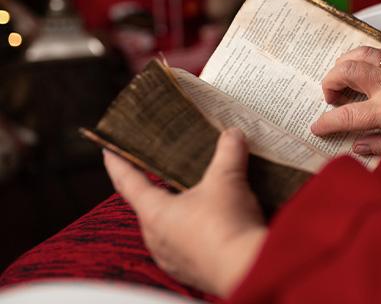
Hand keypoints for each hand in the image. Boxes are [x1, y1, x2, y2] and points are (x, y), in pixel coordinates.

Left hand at [103, 128, 265, 297]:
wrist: (248, 269)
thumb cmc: (226, 225)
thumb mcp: (227, 179)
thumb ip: (228, 152)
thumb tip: (232, 134)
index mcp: (155, 213)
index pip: (128, 182)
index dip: (117, 164)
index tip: (107, 151)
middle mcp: (157, 238)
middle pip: (150, 205)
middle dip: (158, 187)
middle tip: (165, 169)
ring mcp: (173, 258)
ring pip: (170, 227)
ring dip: (180, 211)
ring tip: (198, 195)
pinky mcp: (193, 271)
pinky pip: (188, 245)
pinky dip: (197, 231)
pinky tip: (215, 223)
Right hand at [310, 46, 380, 155]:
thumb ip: (380, 145)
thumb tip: (357, 145)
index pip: (346, 115)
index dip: (326, 122)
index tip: (317, 126)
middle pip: (346, 72)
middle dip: (330, 82)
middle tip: (330, 97)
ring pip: (358, 53)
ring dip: (343, 64)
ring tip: (340, 78)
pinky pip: (375, 49)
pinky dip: (361, 57)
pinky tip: (362, 68)